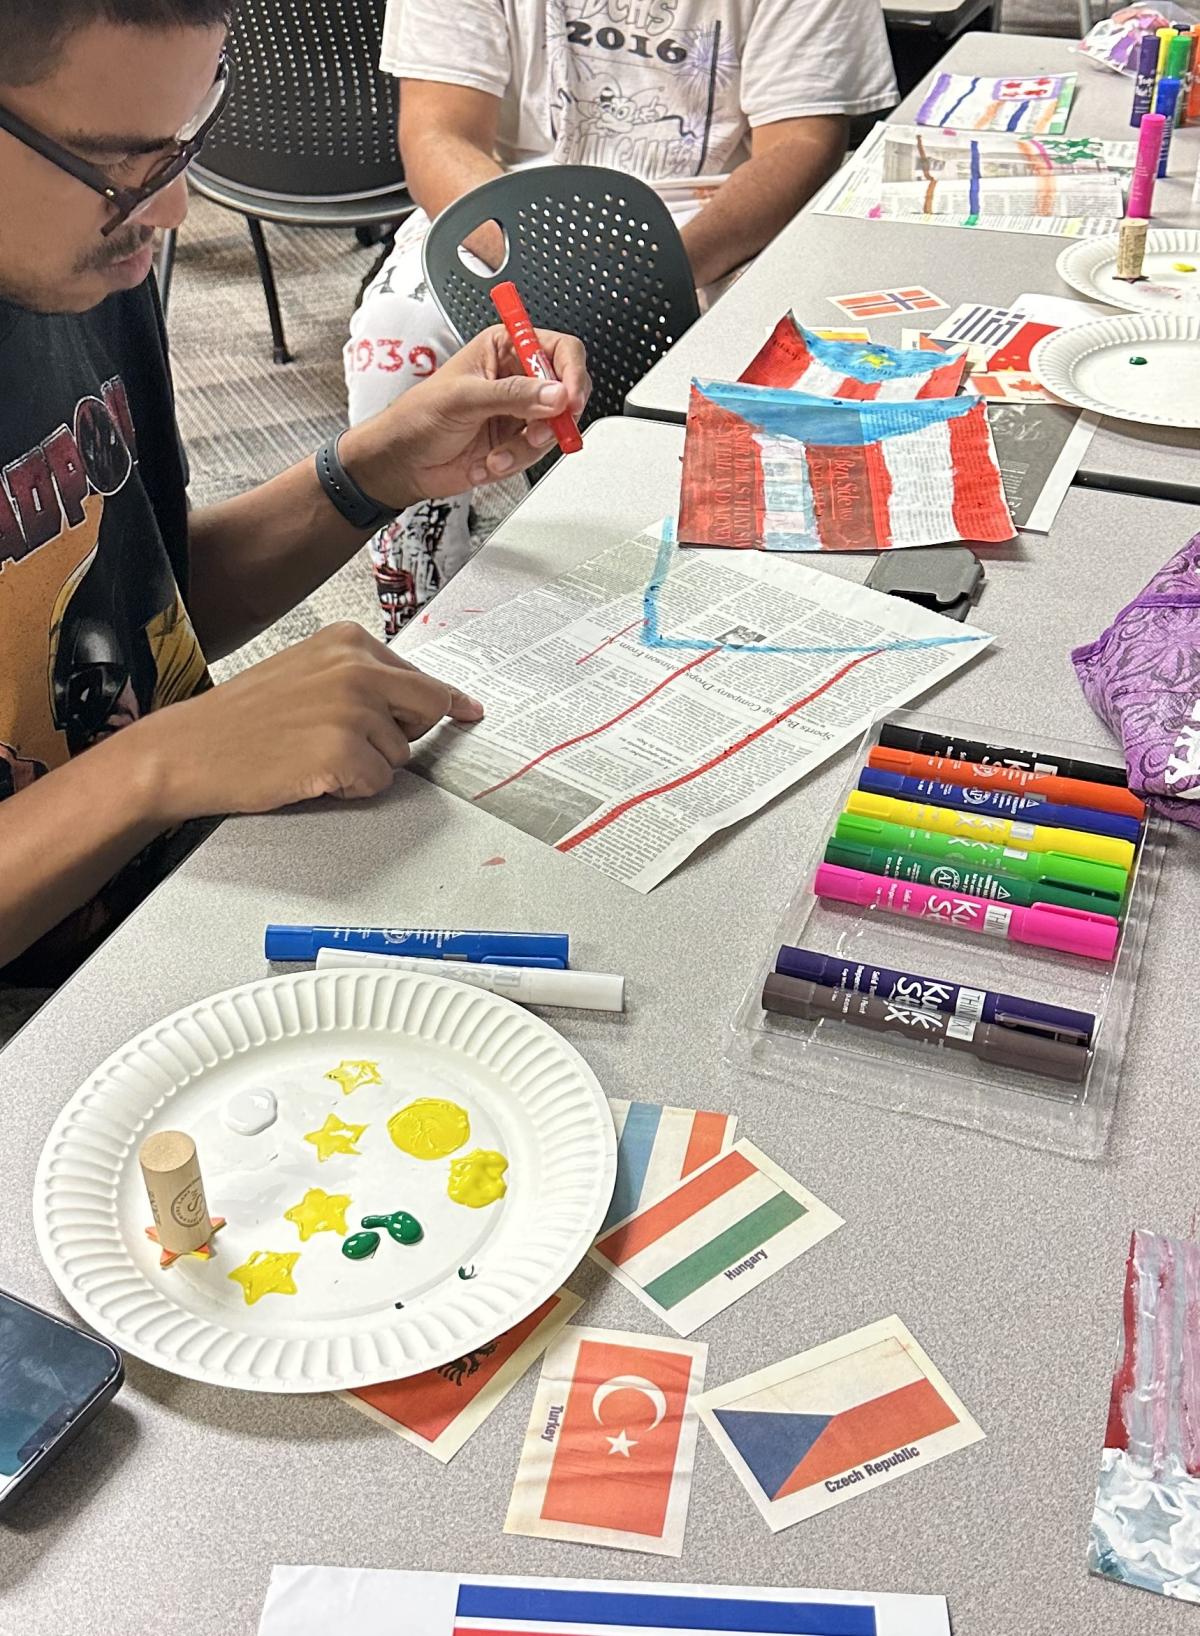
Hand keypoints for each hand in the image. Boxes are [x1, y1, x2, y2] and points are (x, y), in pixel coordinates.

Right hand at [135, 623, 481, 822]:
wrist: (186, 749)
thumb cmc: (241, 719)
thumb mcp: (305, 673)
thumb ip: (360, 680)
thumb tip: (422, 701)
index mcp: (349, 642)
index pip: (423, 679)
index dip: (446, 703)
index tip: (469, 711)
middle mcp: (357, 668)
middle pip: (427, 712)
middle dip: (400, 736)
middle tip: (348, 743)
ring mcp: (352, 709)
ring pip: (400, 756)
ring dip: (366, 766)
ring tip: (312, 754)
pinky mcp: (342, 751)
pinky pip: (377, 783)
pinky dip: (350, 788)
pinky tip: (311, 773)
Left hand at [339, 325, 590, 506]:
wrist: (404, 463)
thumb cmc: (418, 417)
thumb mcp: (464, 398)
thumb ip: (513, 395)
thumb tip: (554, 394)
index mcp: (503, 349)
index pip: (556, 349)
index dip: (570, 371)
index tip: (569, 397)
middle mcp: (516, 378)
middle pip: (565, 391)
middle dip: (553, 418)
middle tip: (537, 432)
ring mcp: (519, 413)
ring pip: (553, 429)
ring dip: (525, 447)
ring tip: (498, 453)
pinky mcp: (516, 443)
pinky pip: (536, 454)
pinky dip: (515, 462)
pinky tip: (490, 462)